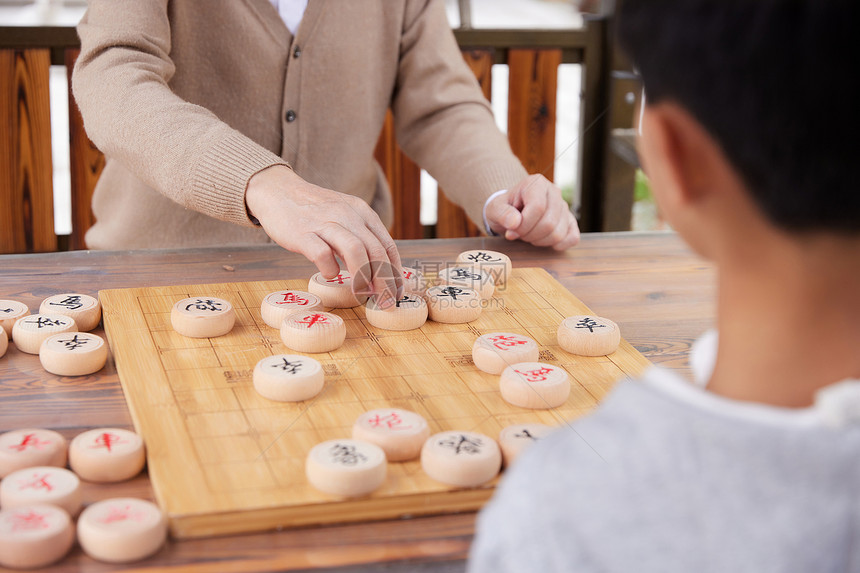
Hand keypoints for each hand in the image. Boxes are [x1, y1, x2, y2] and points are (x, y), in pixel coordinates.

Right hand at [246, 165, 402, 305]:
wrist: (278, 191)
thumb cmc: (314, 210)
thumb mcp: (344, 215)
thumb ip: (360, 238)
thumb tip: (377, 273)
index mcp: (362, 212)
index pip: (388, 245)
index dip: (395, 272)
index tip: (396, 292)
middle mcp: (348, 215)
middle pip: (376, 251)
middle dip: (384, 281)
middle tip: (385, 302)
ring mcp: (325, 223)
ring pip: (355, 250)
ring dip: (362, 277)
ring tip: (361, 293)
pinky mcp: (303, 233)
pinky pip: (322, 254)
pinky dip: (330, 270)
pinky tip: (330, 274)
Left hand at [484, 174, 580, 249]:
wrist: (512, 212)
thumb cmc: (504, 209)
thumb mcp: (494, 209)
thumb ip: (501, 214)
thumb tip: (514, 222)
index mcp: (537, 184)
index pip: (537, 208)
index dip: (524, 225)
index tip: (511, 231)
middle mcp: (554, 192)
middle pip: (549, 223)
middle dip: (530, 235)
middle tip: (519, 234)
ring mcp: (564, 207)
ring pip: (558, 233)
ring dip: (540, 241)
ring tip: (529, 235)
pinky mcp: (571, 221)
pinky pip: (572, 238)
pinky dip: (558, 245)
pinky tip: (543, 241)